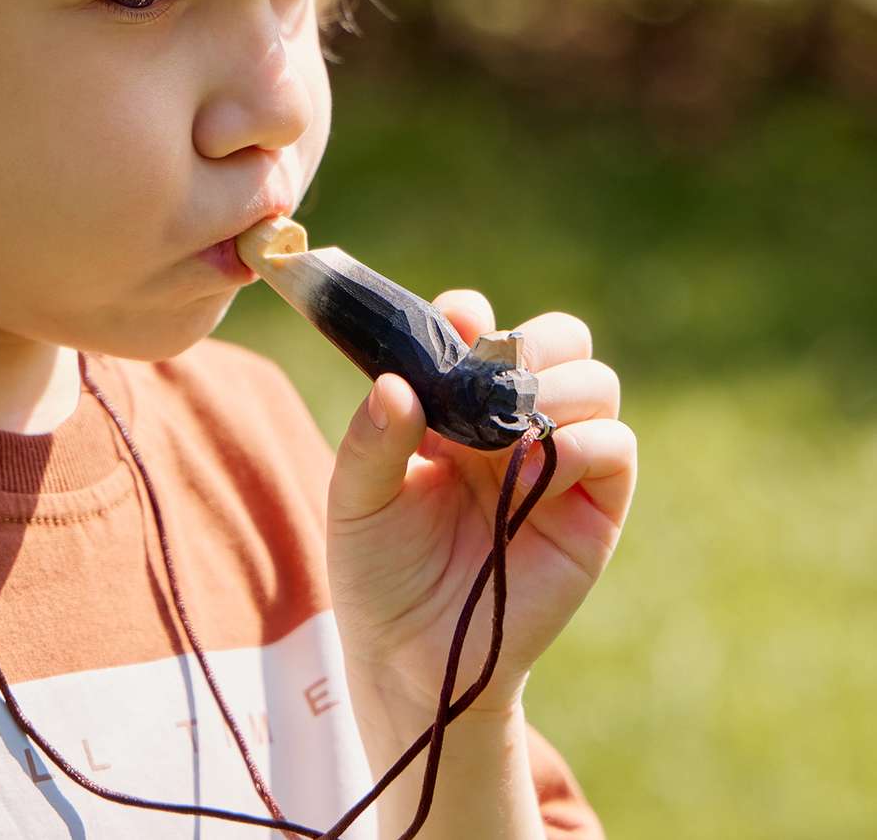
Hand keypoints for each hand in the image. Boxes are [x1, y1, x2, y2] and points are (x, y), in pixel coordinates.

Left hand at [326, 290, 636, 722]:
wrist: (409, 653)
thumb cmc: (379, 567)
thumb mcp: (356, 498)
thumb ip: (371, 439)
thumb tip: (394, 384)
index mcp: (456, 403)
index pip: (483, 328)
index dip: (470, 317)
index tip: (452, 326)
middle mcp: (512, 422)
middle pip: (560, 341)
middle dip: (535, 341)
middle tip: (495, 371)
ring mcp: (557, 461)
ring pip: (596, 383)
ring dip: (559, 387)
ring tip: (514, 424)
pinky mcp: (593, 511)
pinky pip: (615, 450)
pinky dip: (583, 442)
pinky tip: (537, 461)